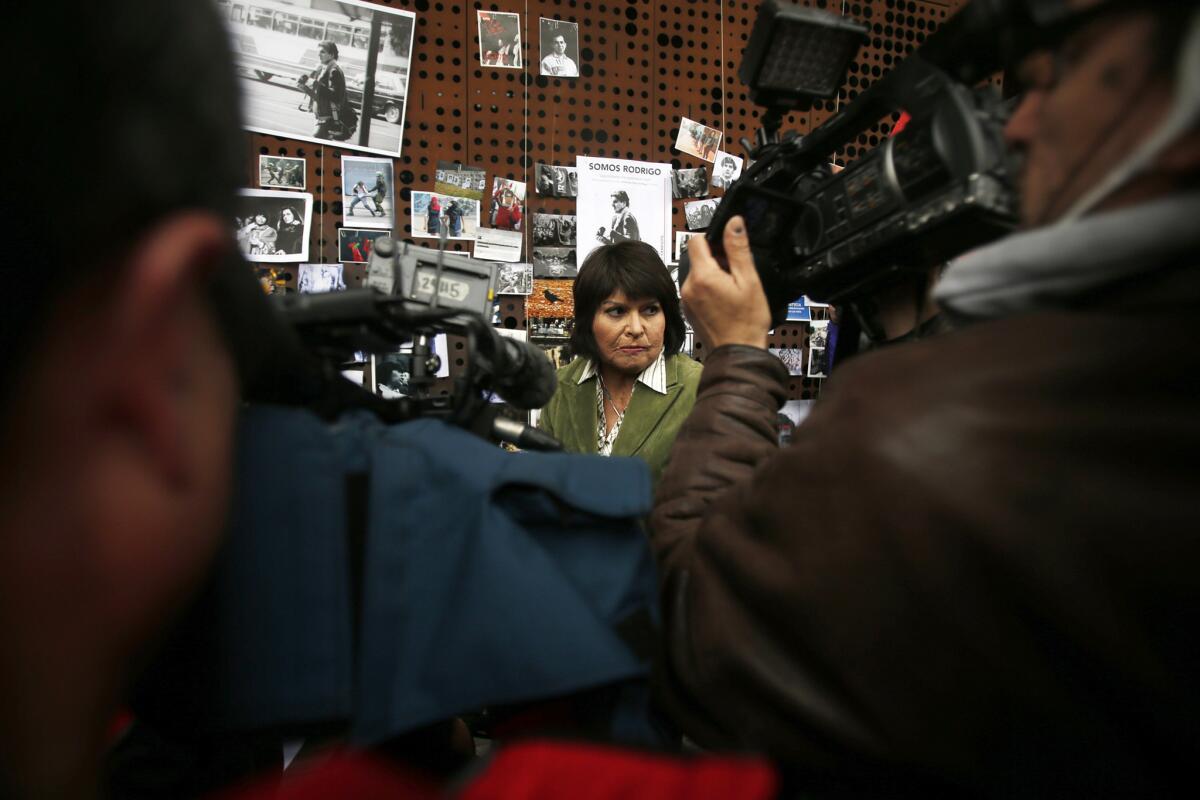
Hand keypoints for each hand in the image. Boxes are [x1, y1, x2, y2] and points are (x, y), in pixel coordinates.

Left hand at [681, 216, 771, 349]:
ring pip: (698, 274)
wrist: (738, 352)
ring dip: (714, 275)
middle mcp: (689, 287)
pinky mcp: (689, 310)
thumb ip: (738, 248)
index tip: (728, 247)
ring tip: (732, 290)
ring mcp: (687, 300)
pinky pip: (697, 290)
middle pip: (698, 257)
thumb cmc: (746, 323)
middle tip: (736, 273)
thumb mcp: (749, 280)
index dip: (714, 238)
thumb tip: (733, 223)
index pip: (696, 240)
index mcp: (702, 276)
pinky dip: (709, 289)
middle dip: (717, 259)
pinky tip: (725, 300)